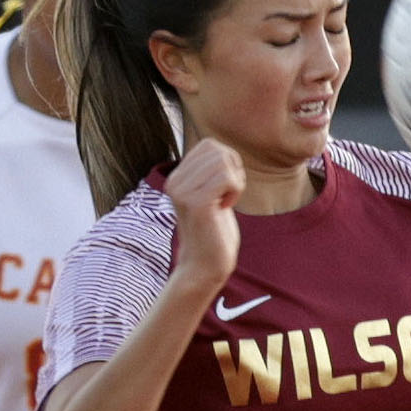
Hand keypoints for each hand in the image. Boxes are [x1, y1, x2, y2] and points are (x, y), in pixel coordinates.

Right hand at [162, 136, 248, 292]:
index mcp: (176, 177)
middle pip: (218, 150)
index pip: (210, 145)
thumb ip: (210, 172)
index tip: (224, 187)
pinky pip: (227, 178)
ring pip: (223, 161)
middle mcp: (175, 182)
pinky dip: (235, 190)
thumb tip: (222, 149)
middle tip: (229, 194)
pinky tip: (226, 207)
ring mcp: (183, 191)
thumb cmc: (214, 231)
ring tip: (226, 201)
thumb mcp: (210, 194)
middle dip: (234, 170)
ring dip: (235, 182)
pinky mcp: (196, 203)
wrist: (205, 265)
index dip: (228, 162)